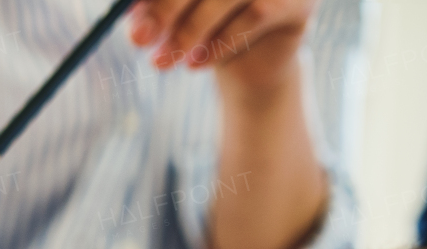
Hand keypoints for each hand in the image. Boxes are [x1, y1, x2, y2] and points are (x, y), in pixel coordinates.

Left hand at [130, 0, 317, 88]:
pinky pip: (254, 16)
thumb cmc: (203, 25)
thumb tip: (129, 11)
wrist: (250, 64)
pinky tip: (196, 64)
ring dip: (189, 32)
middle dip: (167, 7)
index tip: (128, 10)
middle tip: (139, 39)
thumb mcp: (170, 14)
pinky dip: (217, 45)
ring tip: (162, 62)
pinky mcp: (298, 1)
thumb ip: (149, 6)